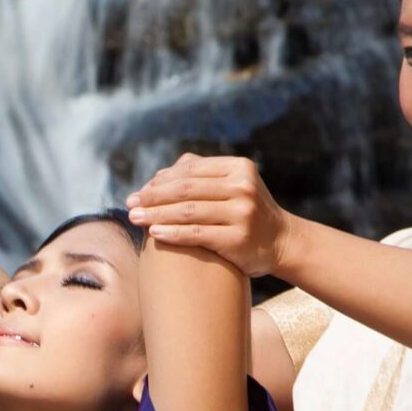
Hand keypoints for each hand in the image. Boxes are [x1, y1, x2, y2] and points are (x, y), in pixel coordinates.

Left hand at [125, 153, 288, 276]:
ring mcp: (243, 213)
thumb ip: (201, 176)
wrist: (281, 243)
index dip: (160, 181)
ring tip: (134, 219)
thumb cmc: (246, 213)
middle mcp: (243, 187)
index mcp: (239, 168)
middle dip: (153, 197)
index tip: (138, 193)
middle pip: (186, 189)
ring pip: (188, 211)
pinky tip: (154, 234)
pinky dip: (172, 233)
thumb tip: (158, 175)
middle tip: (130, 205)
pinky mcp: (238, 238)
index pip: (190, 171)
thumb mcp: (233, 186)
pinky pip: (197, 234)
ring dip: (156, 215)